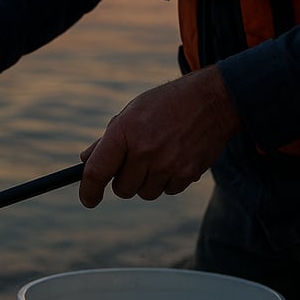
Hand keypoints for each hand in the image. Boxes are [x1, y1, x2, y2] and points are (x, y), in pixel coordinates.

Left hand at [78, 66, 240, 206]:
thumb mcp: (132, 112)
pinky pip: (168, 190)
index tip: (88, 200)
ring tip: (159, 156)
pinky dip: (168, 180)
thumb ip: (108, 139)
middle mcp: (144, 151)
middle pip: (122, 189)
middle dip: (124, 181)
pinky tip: (176, 157)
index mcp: (124, 132)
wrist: (214, 99)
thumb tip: (85, 160)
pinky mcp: (187, 174)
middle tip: (134, 163)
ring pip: (145, 193)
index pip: (97, 172)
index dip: (89, 191)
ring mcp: (167, 164)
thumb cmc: (166, 104)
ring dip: (147, 181)